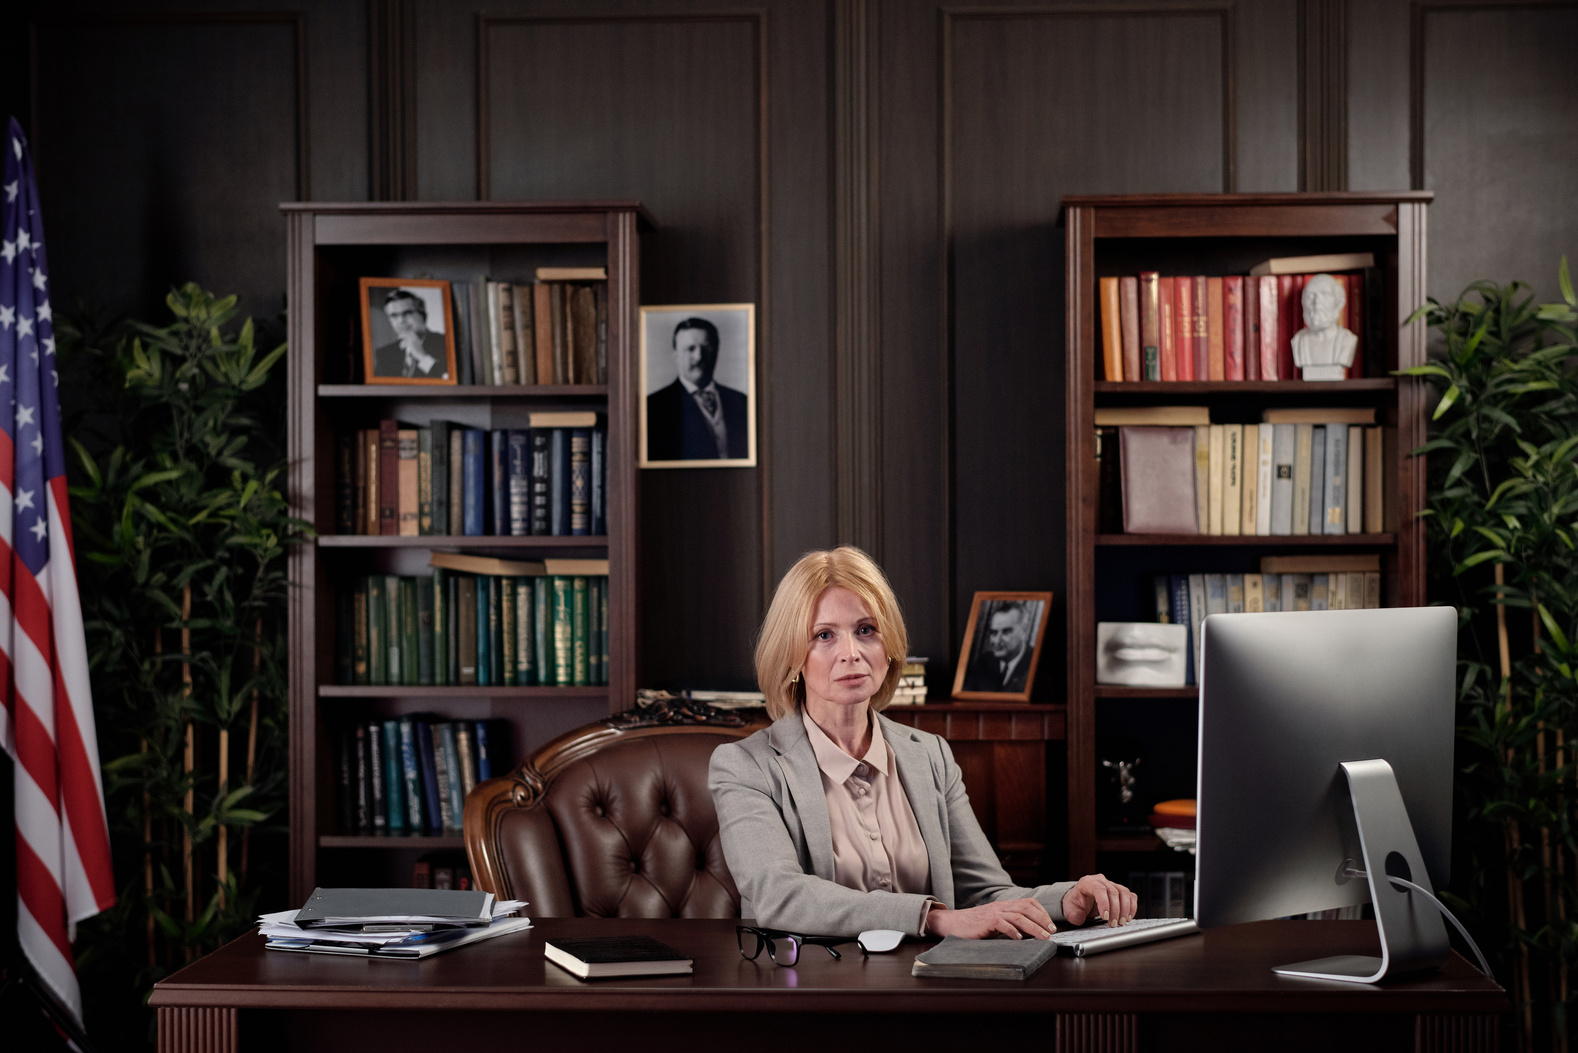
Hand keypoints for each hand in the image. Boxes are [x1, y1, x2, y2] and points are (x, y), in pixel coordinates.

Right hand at [925, 898, 1054, 939]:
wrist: (954, 923)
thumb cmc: (975, 925)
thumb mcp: (995, 921)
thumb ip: (1009, 923)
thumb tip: (1028, 933)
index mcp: (1004, 905)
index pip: (1028, 902)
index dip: (1042, 912)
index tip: (1050, 924)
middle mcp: (1001, 906)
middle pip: (1026, 908)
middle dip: (1042, 919)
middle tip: (1052, 931)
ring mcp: (994, 913)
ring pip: (1018, 917)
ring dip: (1033, 927)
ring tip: (1043, 936)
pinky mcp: (986, 922)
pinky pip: (1003, 924)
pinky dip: (1013, 931)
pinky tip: (1020, 938)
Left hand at [1061, 874, 1136, 927]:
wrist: (1080, 900)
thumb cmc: (1076, 903)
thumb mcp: (1069, 909)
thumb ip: (1073, 914)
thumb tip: (1078, 917)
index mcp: (1087, 882)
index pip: (1099, 889)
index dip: (1104, 903)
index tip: (1105, 917)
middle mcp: (1101, 881)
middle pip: (1113, 892)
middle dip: (1115, 910)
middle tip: (1113, 924)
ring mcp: (1111, 884)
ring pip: (1124, 893)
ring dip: (1125, 909)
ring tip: (1121, 922)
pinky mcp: (1119, 891)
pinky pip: (1130, 896)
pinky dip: (1132, 907)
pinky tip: (1128, 917)